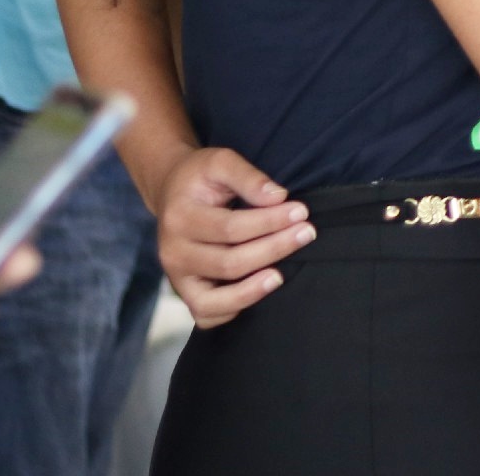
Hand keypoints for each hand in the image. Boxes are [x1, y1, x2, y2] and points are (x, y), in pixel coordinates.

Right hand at [154, 148, 311, 327]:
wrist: (172, 192)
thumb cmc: (201, 177)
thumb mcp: (220, 162)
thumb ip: (248, 176)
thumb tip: (278, 197)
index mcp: (179, 218)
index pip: (231, 228)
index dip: (270, 222)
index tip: (301, 212)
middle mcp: (173, 253)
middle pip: (228, 263)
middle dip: (273, 250)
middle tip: (307, 233)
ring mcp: (177, 278)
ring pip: (214, 300)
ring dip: (253, 291)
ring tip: (281, 276)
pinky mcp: (186, 293)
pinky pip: (207, 316)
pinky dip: (232, 311)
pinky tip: (258, 292)